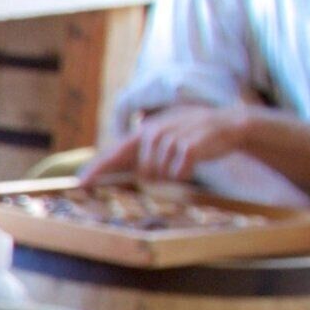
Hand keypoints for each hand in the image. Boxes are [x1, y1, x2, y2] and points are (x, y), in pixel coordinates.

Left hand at [84, 104, 264, 184]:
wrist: (229, 125)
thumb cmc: (195, 136)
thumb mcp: (167, 136)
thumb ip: (145, 150)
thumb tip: (129, 171)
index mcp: (144, 131)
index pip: (114, 153)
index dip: (97, 169)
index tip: (80, 184)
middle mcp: (152, 132)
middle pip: (143, 172)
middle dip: (158, 175)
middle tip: (177, 164)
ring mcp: (170, 137)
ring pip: (161, 175)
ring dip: (175, 174)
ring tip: (188, 159)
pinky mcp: (187, 146)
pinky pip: (179, 173)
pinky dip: (187, 173)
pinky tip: (195, 161)